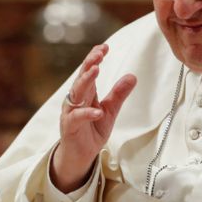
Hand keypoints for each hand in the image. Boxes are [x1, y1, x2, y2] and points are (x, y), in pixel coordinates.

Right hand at [51, 44, 136, 191]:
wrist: (81, 154)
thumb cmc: (92, 129)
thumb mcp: (110, 110)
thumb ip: (119, 94)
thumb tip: (132, 76)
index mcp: (86, 93)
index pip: (89, 71)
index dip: (95, 58)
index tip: (105, 47)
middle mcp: (76, 99)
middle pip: (82, 78)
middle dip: (89, 64)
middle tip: (99, 53)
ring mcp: (71, 112)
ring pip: (76, 93)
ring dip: (86, 81)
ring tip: (96, 70)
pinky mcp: (69, 127)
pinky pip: (77, 117)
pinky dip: (87, 113)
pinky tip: (98, 110)